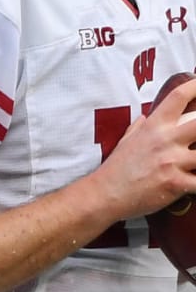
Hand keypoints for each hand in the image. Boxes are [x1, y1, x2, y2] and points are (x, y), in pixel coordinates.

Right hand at [97, 76, 195, 220]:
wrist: (104, 194)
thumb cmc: (115, 169)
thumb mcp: (126, 141)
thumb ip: (139, 127)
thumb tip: (145, 117)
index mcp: (154, 126)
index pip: (179, 97)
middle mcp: (165, 140)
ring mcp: (172, 162)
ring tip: (194, 161)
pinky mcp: (176, 184)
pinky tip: (194, 180)